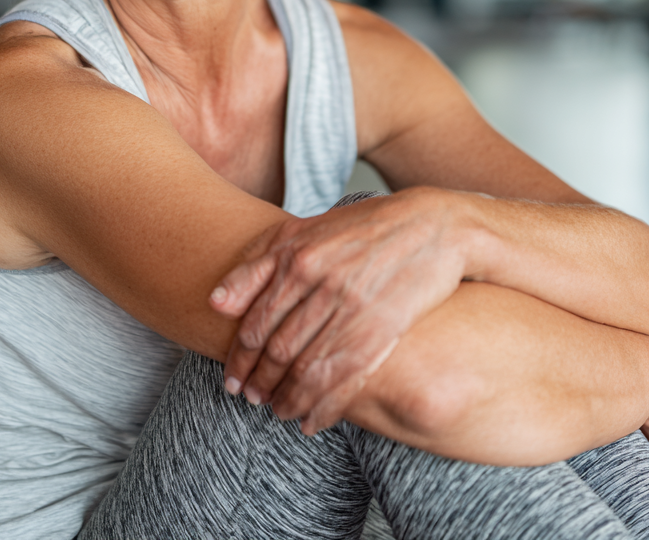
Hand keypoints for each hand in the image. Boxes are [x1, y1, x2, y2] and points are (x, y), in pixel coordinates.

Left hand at [208, 188, 474, 433]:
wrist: (433, 226)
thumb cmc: (365, 227)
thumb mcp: (306, 230)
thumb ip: (259, 262)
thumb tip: (216, 302)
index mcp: (298, 257)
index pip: (255, 321)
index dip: (239, 356)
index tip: (231, 376)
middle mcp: (321, 284)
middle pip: (276, 349)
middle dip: (258, 382)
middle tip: (249, 399)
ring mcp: (352, 308)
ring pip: (305, 369)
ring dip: (286, 398)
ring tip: (278, 411)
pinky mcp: (382, 330)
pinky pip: (343, 380)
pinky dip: (323, 407)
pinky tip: (312, 421)